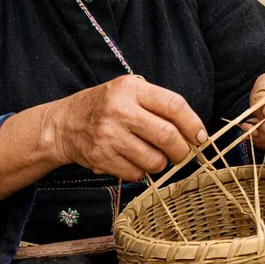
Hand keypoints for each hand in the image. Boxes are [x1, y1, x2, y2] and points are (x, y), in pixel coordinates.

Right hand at [41, 75, 207, 181]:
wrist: (63, 124)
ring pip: (154, 160)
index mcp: (131, 89)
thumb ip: (158, 104)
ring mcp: (109, 135)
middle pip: (167, 135)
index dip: (193, 123)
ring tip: (156, 157)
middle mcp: (120, 110)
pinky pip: (136, 174)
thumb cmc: (106, 107)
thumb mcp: (129, 92)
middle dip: (182, 150)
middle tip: (182, 153)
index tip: (201, 136)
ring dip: (162, 163)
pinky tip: (134, 162)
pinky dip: (142, 173)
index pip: (174, 105)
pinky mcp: (101, 157)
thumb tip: (194, 131)